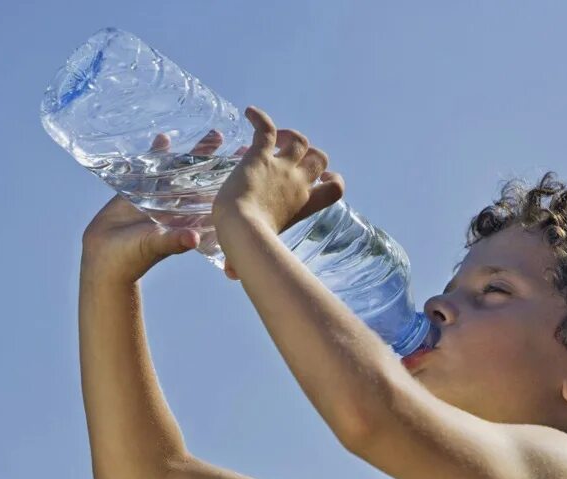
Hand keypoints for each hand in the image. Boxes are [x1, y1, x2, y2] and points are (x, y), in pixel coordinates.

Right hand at [80, 131, 248, 284]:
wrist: (105, 257)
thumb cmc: (132, 258)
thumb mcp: (154, 246)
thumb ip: (173, 241)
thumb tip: (193, 238)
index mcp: (188, 221)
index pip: (215, 198)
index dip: (231, 184)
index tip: (248, 166)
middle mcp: (179, 208)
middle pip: (204, 180)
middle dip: (219, 162)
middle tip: (239, 142)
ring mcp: (160, 199)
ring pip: (183, 170)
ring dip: (196, 153)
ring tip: (214, 133)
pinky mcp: (139, 192)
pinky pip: (152, 168)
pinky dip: (158, 153)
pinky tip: (164, 136)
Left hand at [212, 106, 344, 257]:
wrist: (242, 231)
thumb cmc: (249, 248)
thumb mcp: (256, 252)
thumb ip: (244, 263)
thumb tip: (232, 276)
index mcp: (303, 206)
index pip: (335, 189)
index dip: (332, 178)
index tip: (322, 177)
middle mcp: (298, 184)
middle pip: (320, 157)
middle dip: (310, 152)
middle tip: (290, 156)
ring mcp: (281, 168)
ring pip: (298, 139)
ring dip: (289, 134)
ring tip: (274, 136)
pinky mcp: (260, 157)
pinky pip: (266, 128)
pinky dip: (258, 117)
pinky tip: (247, 113)